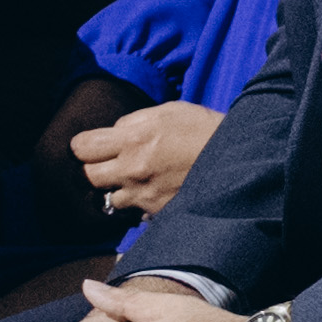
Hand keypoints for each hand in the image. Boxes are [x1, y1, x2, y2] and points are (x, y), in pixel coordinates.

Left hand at [72, 102, 216, 218]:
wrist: (239, 158)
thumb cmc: (205, 129)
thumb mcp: (170, 110)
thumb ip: (135, 120)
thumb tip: (115, 132)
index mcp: (134, 138)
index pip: (82, 147)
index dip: (85, 145)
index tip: (94, 145)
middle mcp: (133, 168)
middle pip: (89, 175)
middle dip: (97, 167)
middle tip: (113, 162)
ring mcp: (143, 193)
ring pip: (109, 197)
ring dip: (118, 188)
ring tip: (136, 180)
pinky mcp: (156, 210)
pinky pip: (134, 210)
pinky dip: (139, 202)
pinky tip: (153, 191)